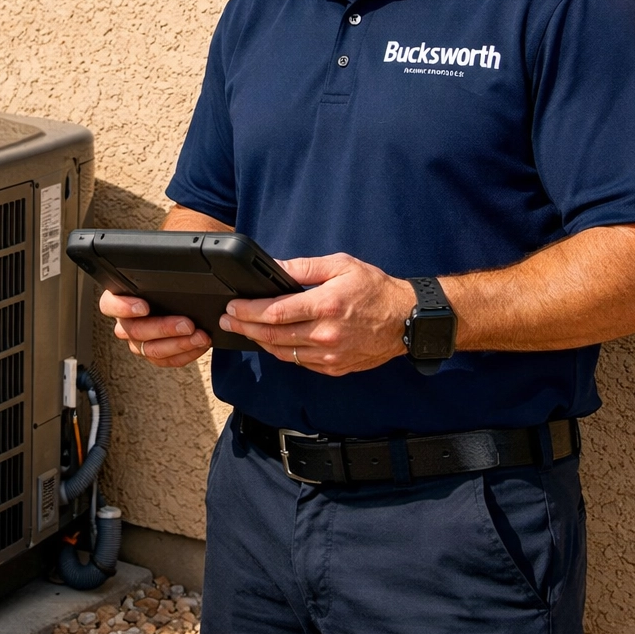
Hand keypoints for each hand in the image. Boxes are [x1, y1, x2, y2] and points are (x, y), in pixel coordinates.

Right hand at [100, 290, 211, 367]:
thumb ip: (164, 278)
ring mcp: (137, 341)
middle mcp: (125, 322)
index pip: (109, 304)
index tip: (144, 307)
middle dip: (164, 328)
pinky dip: (186, 354)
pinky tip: (199, 345)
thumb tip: (184, 280)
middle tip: (187, 324)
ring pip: (150, 350)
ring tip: (199, 337)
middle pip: (135, 330)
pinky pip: (165, 360)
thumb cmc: (171, 288)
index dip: (123, 308)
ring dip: (179, 344)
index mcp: (120, 298)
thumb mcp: (165, 279)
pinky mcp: (153, 355)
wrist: (186, 304)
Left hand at [220, 253, 415, 375]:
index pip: (275, 312)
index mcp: (325, 306)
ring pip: (283, 353)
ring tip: (243, 330)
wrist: (407, 320)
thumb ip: (304, 268)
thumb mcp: (341, 266)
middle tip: (227, 320)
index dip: (248, 310)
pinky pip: (299, 363)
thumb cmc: (376, 289)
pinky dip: (282, 353)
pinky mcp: (334, 368)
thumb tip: (274, 267)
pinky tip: (272, 342)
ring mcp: (330, 356)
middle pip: (273, 335)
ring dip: (259, 342)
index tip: (232, 306)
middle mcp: (325, 335)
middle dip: (245, 327)